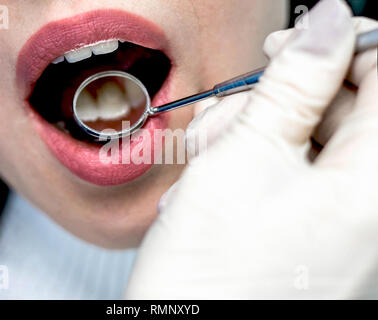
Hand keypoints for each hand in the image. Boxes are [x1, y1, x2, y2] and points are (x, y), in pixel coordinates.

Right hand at [126, 0, 377, 298]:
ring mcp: (339, 221)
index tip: (293, 43)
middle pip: (342, 109)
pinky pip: (291, 172)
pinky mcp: (308, 229)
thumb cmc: (211, 274)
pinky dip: (249, 162)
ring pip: (307, 139)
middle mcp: (369, 207)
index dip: (342, 47)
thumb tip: (328, 22)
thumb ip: (294, 84)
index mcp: (374, 186)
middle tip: (230, 112)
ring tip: (208, 158)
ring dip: (251, 132)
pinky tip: (213, 180)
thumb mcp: (245, 159)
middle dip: (278, 98)